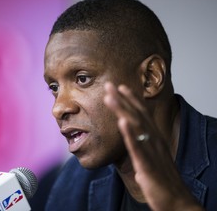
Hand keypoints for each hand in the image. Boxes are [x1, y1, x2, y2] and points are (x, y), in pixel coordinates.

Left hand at [104, 82, 202, 210]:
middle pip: (137, 115)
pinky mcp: (147, 165)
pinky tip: (122, 122)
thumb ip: (141, 144)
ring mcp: (151, 151)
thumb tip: (132, 137)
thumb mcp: (151, 155)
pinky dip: (130, 134)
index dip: (131, 99)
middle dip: (122, 98)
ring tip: (111, 97)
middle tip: (109, 84)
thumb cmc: (162, 177)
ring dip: (123, 110)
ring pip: (136, 126)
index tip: (120, 86)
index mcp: (154, 137)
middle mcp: (154, 139)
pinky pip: (138, 147)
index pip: (142, 114)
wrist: (176, 199)